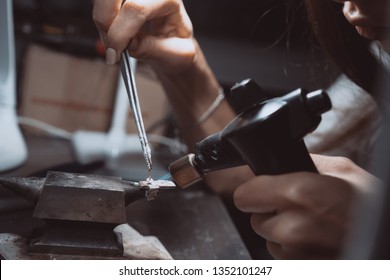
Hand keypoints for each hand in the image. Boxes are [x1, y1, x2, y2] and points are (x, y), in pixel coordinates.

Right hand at [92, 0, 195, 71]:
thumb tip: (129, 45)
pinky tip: (113, 34)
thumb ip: (152, 49)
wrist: (174, 45)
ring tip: (115, 43)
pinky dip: (102, 19)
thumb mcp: (175, 55)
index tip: (115, 54)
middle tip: (111, 46)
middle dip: (105, 21)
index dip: (120, 32)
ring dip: (102, 22)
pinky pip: (100, 3)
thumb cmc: (178, 47)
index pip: (137, 8)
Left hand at [233, 154, 379, 258]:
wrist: (388, 238)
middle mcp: (293, 228)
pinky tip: (314, 240)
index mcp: (299, 194)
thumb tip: (276, 163)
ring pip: (268, 239)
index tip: (260, 189)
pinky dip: (292, 249)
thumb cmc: (371, 205)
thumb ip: (302, 165)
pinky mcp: (301, 268)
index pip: (244, 195)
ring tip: (311, 225)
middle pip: (255, 218)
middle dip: (269, 212)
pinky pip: (283, 256)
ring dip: (281, 233)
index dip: (253, 190)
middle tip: (294, 207)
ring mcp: (297, 254)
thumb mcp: (341, 169)